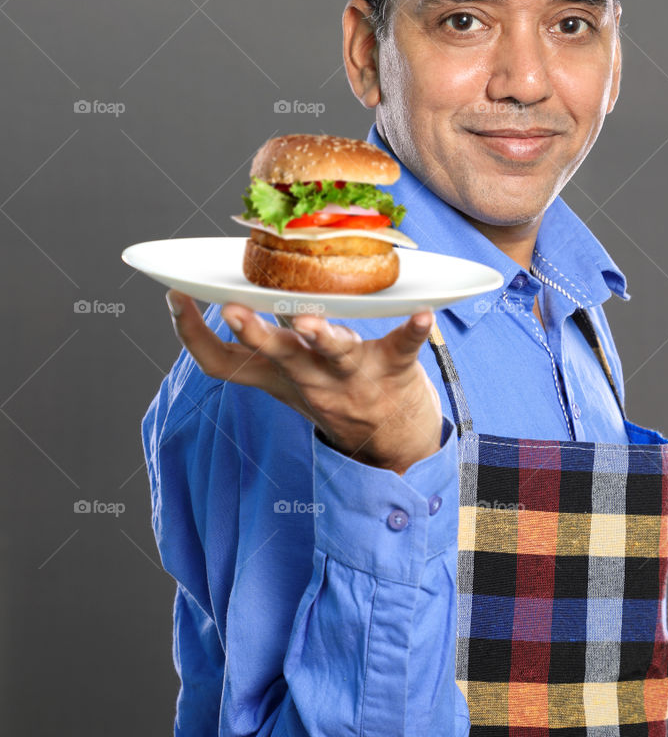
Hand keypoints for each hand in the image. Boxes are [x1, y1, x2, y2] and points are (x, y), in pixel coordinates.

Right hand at [164, 292, 442, 475]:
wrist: (391, 443)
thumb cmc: (332, 393)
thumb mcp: (285, 378)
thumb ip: (255, 346)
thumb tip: (218, 293)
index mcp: (279, 374)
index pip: (221, 361)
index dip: (191, 334)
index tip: (173, 295)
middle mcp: (311, 375)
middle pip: (275, 354)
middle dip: (254, 331)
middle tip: (231, 310)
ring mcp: (353, 372)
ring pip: (332, 351)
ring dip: (321, 335)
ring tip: (312, 321)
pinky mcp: (394, 366)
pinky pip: (405, 346)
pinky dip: (414, 331)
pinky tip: (425, 315)